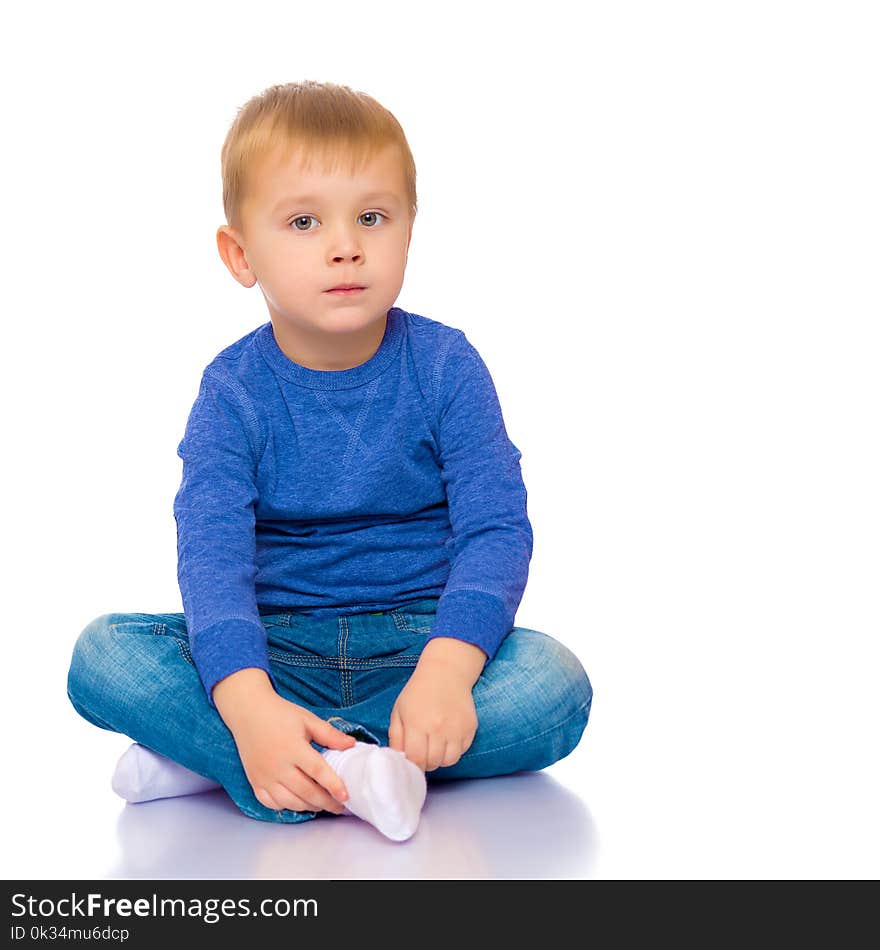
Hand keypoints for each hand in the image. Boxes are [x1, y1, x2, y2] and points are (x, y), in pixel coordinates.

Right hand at [214, 671, 356, 812]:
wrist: (249, 713)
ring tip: (323, 804)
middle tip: (340, 806)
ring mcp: (264, 777)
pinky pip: (272, 803)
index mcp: (293, 748)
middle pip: (306, 792)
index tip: (346, 796)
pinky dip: (288, 807)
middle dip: (326, 802)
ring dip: (309, 806)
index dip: (334, 785)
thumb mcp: (308, 720)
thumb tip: (352, 744)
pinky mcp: (255, 782)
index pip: (317, 772)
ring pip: (290, 802)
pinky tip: (299, 802)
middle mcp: (278, 766)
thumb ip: (330, 735)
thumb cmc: (281, 714)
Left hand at [388, 661, 478, 771]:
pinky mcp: (470, 727)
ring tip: (435, 746)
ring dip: (441, 758)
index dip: (413, 765)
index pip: (416, 759)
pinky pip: (462, 750)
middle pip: (433, 762)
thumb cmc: (418, 693)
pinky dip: (454, 750)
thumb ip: (396, 738)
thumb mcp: (399, 711)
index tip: (412, 761)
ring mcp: (457, 728)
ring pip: (450, 760)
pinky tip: (447, 738)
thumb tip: (399, 759)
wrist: (446, 673)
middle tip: (423, 753)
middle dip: (426, 763)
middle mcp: (438, 727)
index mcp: (417, 723)